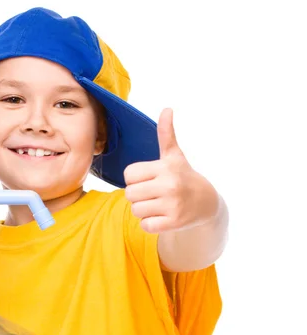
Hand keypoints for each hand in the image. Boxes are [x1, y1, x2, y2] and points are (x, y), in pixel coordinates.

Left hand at [123, 108, 219, 233]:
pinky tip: (163, 216)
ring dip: (144, 210)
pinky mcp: (174, 223)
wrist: (207, 203)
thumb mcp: (174, 155)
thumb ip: (166, 134)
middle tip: (154, 193)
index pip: (129, 175)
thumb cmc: (183, 176)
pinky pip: (145, 226)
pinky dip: (150, 223)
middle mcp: (170, 185)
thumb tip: (167, 108)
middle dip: (138, 195)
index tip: (150, 179)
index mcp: (165, 167)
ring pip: (136, 211)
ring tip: (159, 204)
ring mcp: (173, 205)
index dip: (135, 179)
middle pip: (129, 194)